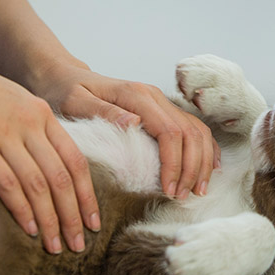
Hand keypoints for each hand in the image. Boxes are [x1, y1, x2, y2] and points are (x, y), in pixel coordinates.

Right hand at [0, 47, 99, 253]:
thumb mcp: (12, 100)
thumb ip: (32, 127)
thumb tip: (47, 163)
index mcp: (41, 113)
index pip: (75, 160)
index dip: (87, 194)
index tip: (92, 220)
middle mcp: (29, 123)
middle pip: (62, 177)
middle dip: (73, 216)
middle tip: (78, 245)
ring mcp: (4, 134)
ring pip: (38, 185)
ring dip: (50, 221)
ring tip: (55, 246)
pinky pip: (8, 185)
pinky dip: (22, 211)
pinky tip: (29, 229)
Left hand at [30, 61, 219, 198]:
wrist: (65, 77)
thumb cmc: (65, 92)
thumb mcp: (74, 102)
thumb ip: (103, 112)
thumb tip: (135, 123)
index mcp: (135, 95)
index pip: (169, 132)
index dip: (174, 164)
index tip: (169, 190)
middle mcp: (153, 96)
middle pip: (189, 133)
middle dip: (191, 168)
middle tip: (183, 197)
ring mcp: (160, 101)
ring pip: (196, 130)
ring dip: (202, 161)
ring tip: (197, 190)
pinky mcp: (161, 108)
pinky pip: (193, 126)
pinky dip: (205, 147)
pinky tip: (209, 167)